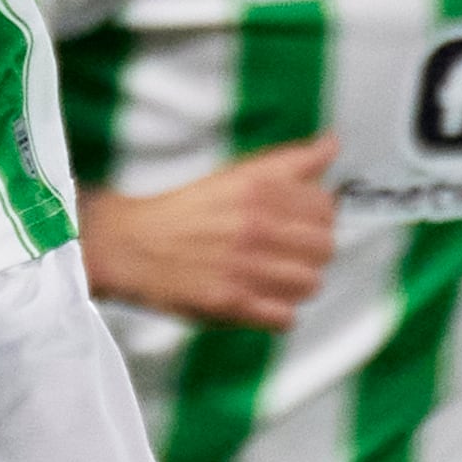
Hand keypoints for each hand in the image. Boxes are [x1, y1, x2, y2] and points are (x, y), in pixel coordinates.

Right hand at [79, 138, 338, 327]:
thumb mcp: (236, 175)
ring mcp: (244, 267)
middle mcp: (254, 226)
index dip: (316, 217)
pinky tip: (258, 299)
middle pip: (324, 248)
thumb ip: (289, 161)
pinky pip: (285, 318)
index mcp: (257, 190)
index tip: (296, 223)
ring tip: (271, 277)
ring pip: (310, 284)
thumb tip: (332, 143)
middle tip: (283, 252)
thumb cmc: (186, 210)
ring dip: (295, 284)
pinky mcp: (231, 303)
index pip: (326, 208)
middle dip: (309, 252)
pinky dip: (276, 313)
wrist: (130, 245)